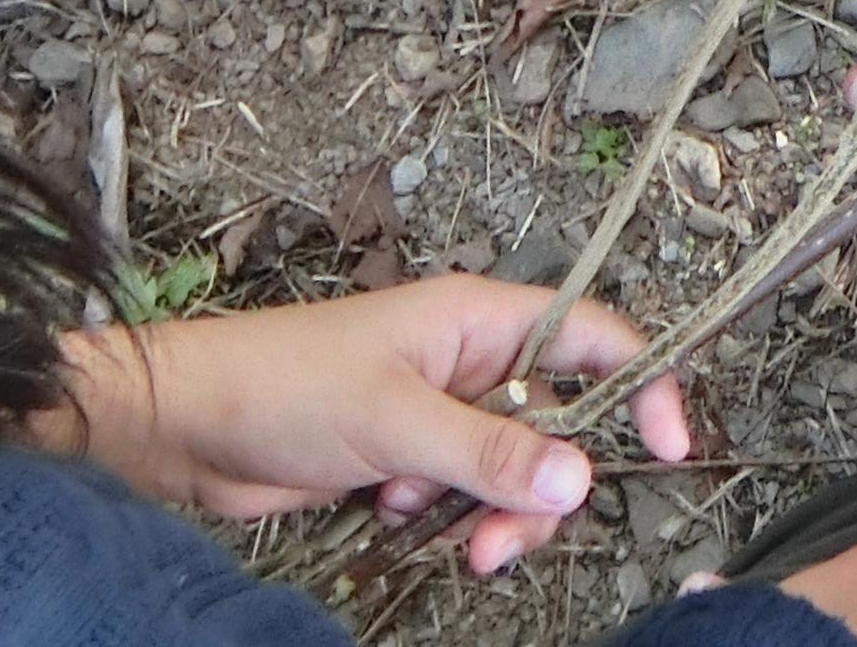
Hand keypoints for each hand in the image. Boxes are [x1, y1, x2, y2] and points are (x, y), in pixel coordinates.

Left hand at [54, 278, 689, 562]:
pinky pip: (462, 491)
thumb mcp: (396, 421)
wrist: (189, 427)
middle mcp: (469, 356)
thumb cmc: (284, 385)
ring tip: (448, 540)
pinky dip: (445, 514)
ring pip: (510, 467)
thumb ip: (490, 452)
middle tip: (504, 537)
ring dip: (490, 511)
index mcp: (481, 317)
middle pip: (558, 421)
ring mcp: (438, 407)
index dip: (643, 385)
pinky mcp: (406, 453)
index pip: (596, 337)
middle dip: (543, 485)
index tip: (666, 449)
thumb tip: (580, 482)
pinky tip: (393, 512)